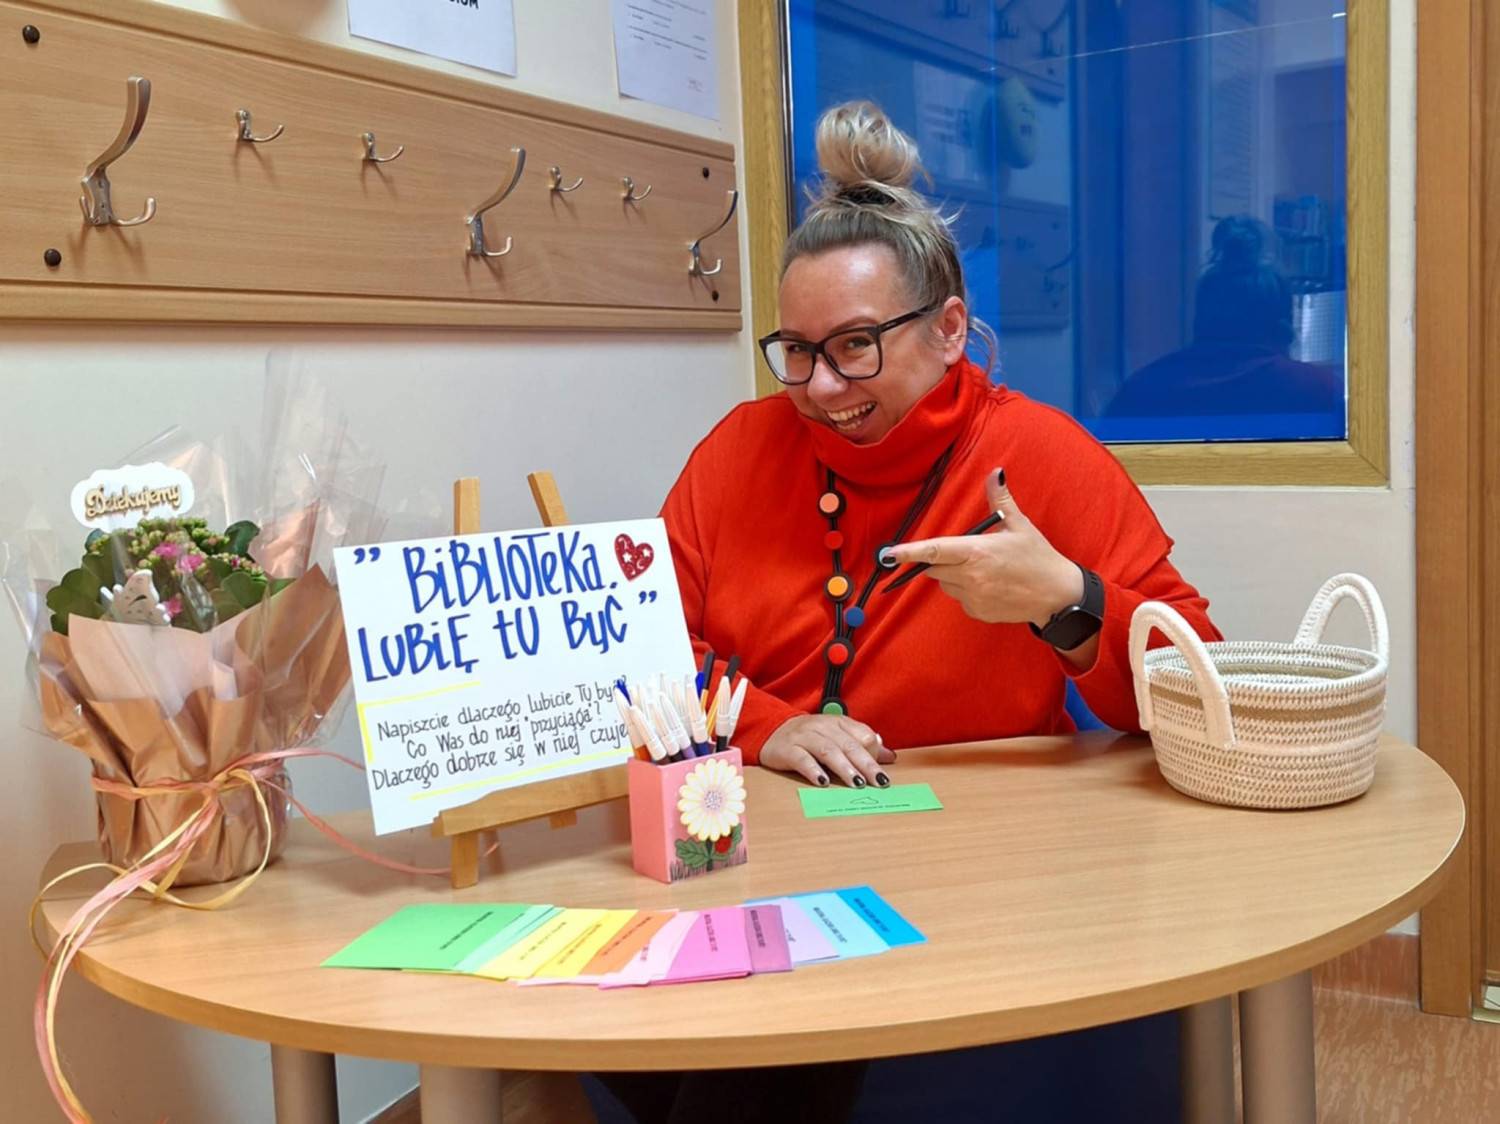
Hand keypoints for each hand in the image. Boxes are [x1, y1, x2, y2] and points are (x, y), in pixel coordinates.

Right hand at [759, 714, 896, 787]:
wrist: (771, 731)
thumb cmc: (809, 737)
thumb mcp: (836, 736)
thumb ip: (861, 745)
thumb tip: (889, 756)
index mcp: (837, 722)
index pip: (862, 734)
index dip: (873, 753)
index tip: (881, 773)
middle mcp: (822, 727)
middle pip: (849, 745)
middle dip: (866, 764)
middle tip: (878, 782)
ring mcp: (804, 737)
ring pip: (828, 751)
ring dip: (844, 768)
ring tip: (857, 783)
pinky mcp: (787, 750)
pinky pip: (802, 759)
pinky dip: (813, 770)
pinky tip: (823, 782)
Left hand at [886, 467, 1082, 626]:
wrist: (1057, 595)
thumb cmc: (1038, 557)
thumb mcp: (1020, 525)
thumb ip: (1000, 499)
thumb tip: (995, 472)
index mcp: (977, 552)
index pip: (934, 551)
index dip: (909, 552)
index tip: (890, 554)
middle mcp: (971, 577)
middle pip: (935, 568)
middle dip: (941, 560)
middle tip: (966, 553)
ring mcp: (973, 597)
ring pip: (946, 584)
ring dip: (953, 576)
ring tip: (983, 570)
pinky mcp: (977, 612)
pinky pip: (960, 599)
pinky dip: (967, 591)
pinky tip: (989, 585)